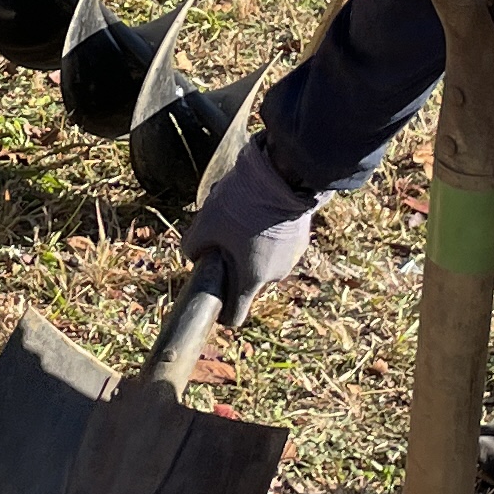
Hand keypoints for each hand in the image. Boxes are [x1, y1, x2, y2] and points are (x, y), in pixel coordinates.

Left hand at [184, 138, 319, 300]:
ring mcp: (292, 257)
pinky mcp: (301, 238)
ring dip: (249, 246)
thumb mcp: (205, 224)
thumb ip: (193, 248)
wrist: (282, 177)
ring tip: (240, 215)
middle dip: (232, 264)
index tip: (213, 297)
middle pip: (246, 280)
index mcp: (251, 280)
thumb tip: (193, 255)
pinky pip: (277, 244)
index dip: (221, 311)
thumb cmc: (241, 205)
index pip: (235, 316)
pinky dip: (266, 234)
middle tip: (222, 236)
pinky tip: (258, 209)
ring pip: (262, 259)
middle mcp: (274, 276)